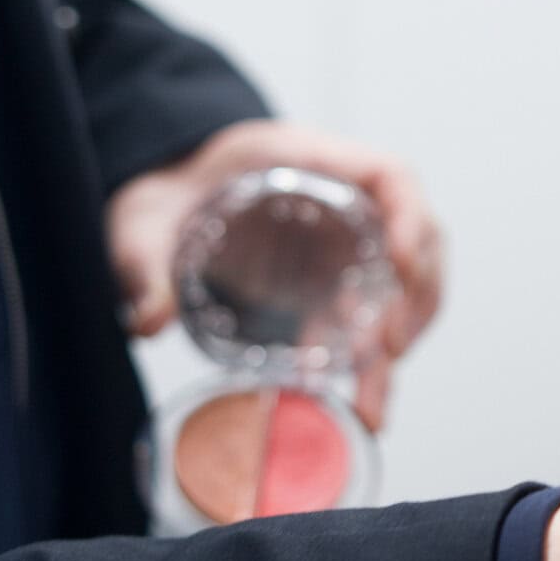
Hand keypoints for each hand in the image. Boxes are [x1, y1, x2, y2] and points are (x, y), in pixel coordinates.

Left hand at [106, 120, 443, 429]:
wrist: (165, 192)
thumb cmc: (166, 186)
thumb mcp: (144, 218)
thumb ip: (145, 262)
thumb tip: (151, 321)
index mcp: (309, 159)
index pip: (390, 178)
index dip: (410, 219)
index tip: (401, 266)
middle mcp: (343, 200)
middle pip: (415, 241)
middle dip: (413, 300)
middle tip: (389, 354)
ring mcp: (344, 241)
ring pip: (402, 285)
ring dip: (397, 340)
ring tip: (374, 401)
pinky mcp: (332, 279)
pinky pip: (366, 315)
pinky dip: (365, 355)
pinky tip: (343, 391)